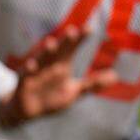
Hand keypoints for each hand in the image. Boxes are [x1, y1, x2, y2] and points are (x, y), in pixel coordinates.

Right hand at [0, 25, 117, 127]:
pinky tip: (31, 64)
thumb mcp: (74, 92)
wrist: (26, 111)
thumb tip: (115, 76)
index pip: (72, 49)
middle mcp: (49, 65)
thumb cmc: (50, 98)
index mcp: (62, 64)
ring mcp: (36, 73)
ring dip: (45, 52)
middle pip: (58, 51)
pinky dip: (28, 70)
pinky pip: (25, 75)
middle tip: (72, 31)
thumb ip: (92, 84)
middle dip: (64, 42)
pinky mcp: (23, 83)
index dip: (80, 39)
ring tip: (51, 43)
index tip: (89, 29)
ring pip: (41, 59)